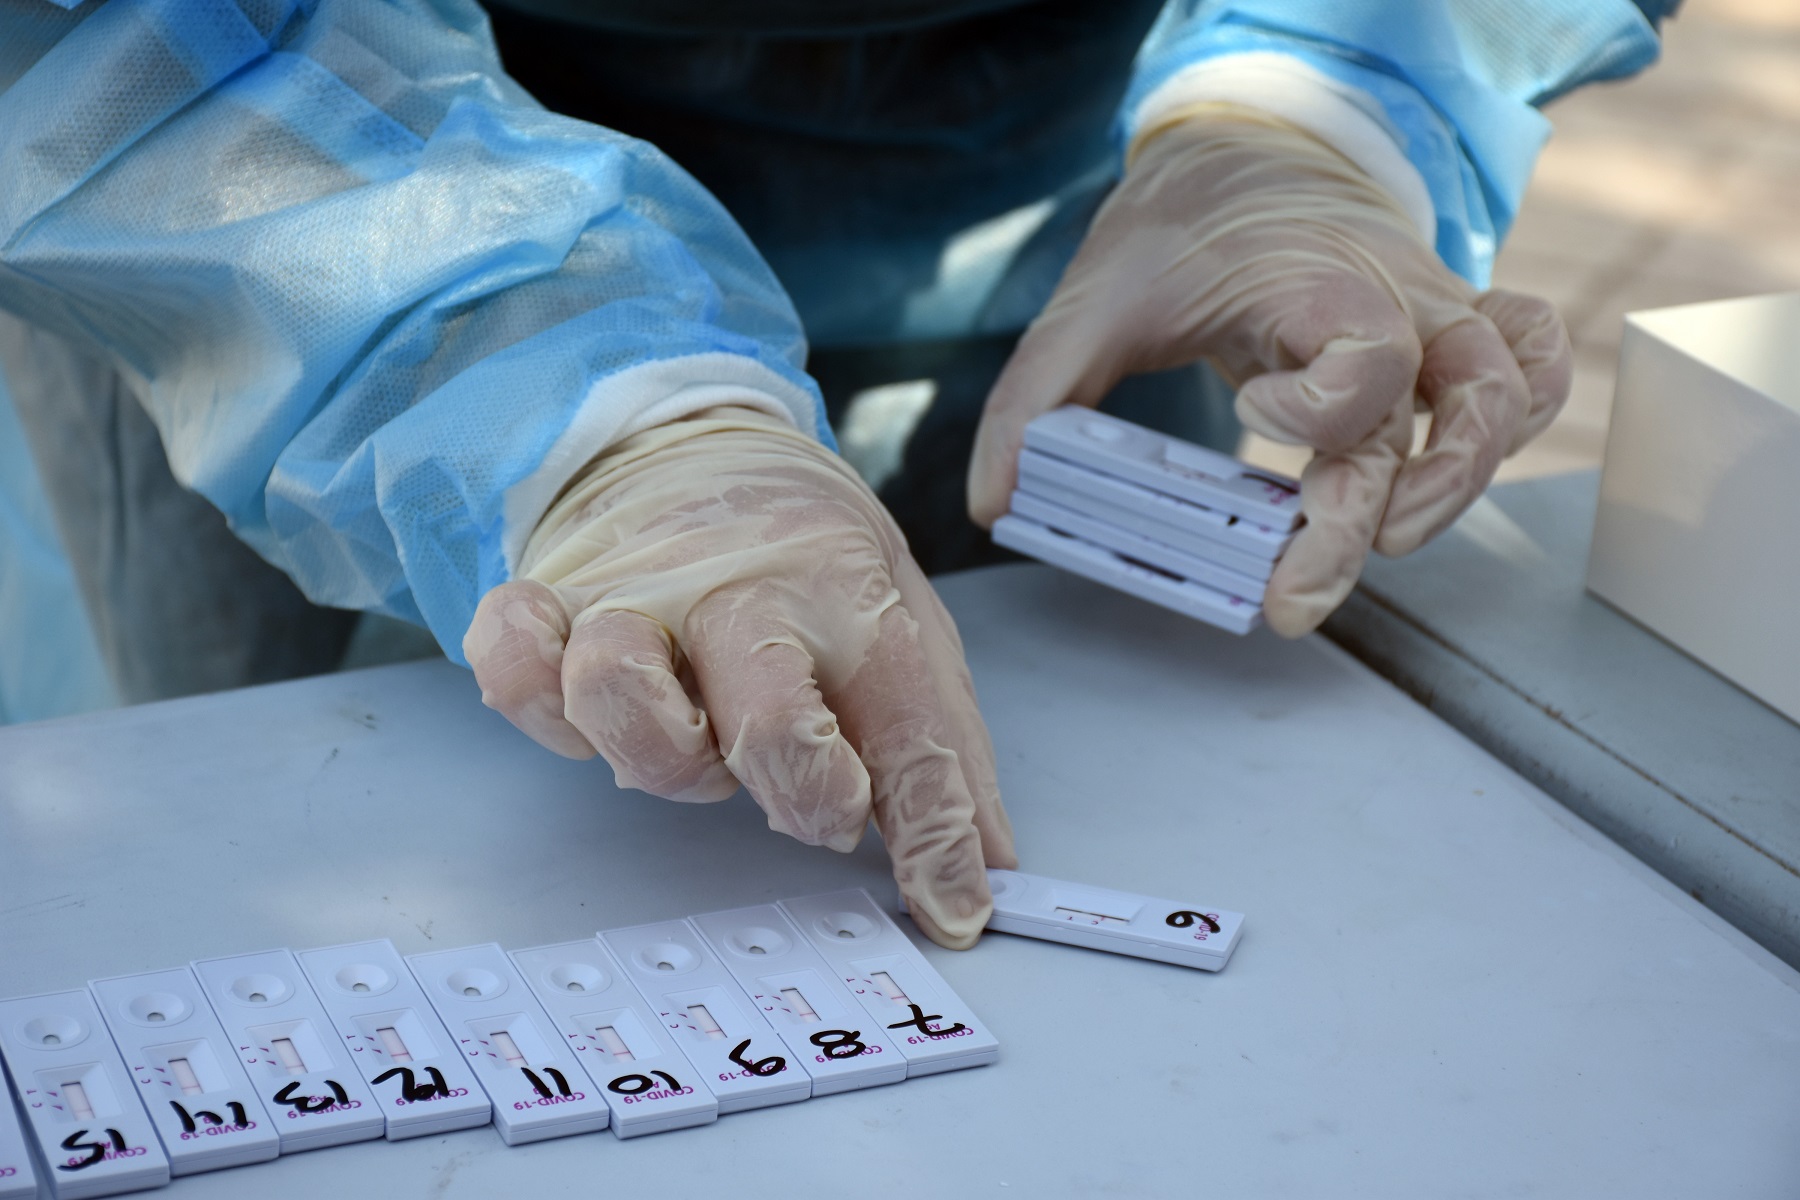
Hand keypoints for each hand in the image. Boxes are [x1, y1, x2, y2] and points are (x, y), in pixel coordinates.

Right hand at [464, 407, 1015, 946]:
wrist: (706, 439)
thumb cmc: (814, 561)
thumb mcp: (907, 628)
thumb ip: (943, 753)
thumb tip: (980, 874)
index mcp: (851, 603)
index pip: (909, 733)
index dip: (932, 836)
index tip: (950, 906)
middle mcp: (743, 595)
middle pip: (767, 718)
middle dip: (801, 791)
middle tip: (818, 803)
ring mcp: (638, 595)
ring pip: (620, 687)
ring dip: (660, 753)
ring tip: (693, 742)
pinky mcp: (554, 598)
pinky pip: (514, 656)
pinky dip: (530, 692)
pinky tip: (574, 706)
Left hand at [968, 105, 1571, 635]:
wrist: (1244, 157)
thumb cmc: (1177, 234)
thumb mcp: (1092, 301)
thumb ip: (1036, 394)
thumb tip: (994, 499)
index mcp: (1320, 283)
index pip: (1370, 361)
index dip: (1323, 411)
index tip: (1250, 417)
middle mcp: (1399, 298)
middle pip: (1448, 409)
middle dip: (1377, 516)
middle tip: (1296, 600)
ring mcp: (1433, 314)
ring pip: (1509, 394)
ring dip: (1462, 481)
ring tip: (1383, 544)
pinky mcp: (1445, 329)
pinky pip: (1529, 364)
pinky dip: (1520, 418)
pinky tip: (1450, 481)